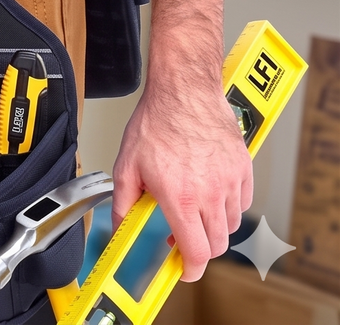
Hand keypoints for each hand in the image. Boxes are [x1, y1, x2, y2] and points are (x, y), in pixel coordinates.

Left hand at [110, 77, 251, 281]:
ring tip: (192, 211)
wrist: (184, 93)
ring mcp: (230, 181)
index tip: (184, 271)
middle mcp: (210, 193)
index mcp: (180, 197)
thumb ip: (123, 201)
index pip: (196, 250)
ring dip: (212, 227)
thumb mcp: (127, 165)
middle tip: (181, 239)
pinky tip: (210, 195)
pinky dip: (228, 207)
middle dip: (199, 249)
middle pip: (217, 243)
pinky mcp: (244, 169)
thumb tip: (119, 226)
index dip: (191, 269)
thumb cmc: (156, 123)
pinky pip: (242, 202)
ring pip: (230, 224)